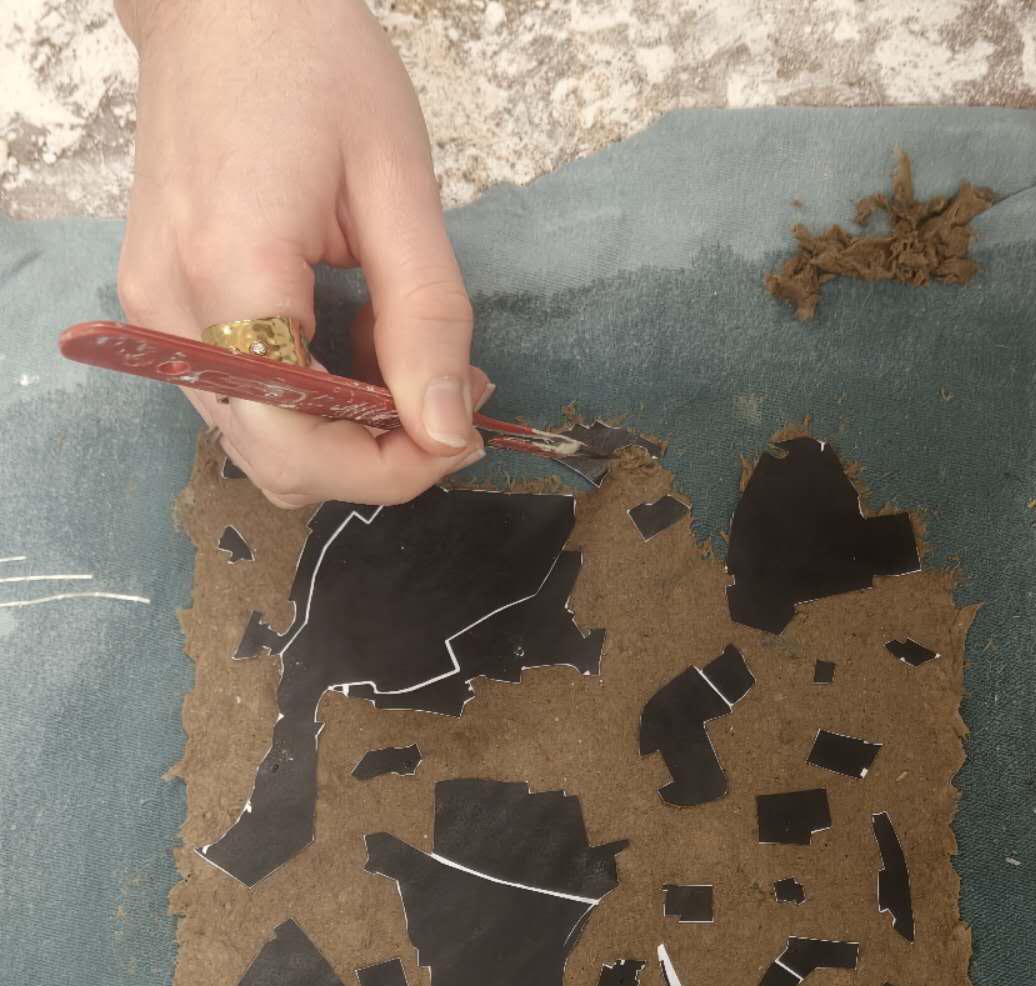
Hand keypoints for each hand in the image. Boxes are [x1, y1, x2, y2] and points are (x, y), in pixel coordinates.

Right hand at [114, 0, 487, 507]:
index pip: (300, 443)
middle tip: (446, 405)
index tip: (457, 435)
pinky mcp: (162, 307)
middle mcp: (173, 309)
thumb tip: (447, 429)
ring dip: (346, 433)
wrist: (220, 1)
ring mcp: (157, 313)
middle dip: (374, 460)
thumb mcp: (398, 184)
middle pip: (277, 462)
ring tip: (403, 360)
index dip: (388, 468)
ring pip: (261, 442)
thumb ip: (427, 319)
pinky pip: (244, 401)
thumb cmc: (310, 61)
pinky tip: (354, 341)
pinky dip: (311, 401)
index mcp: (229, 268)